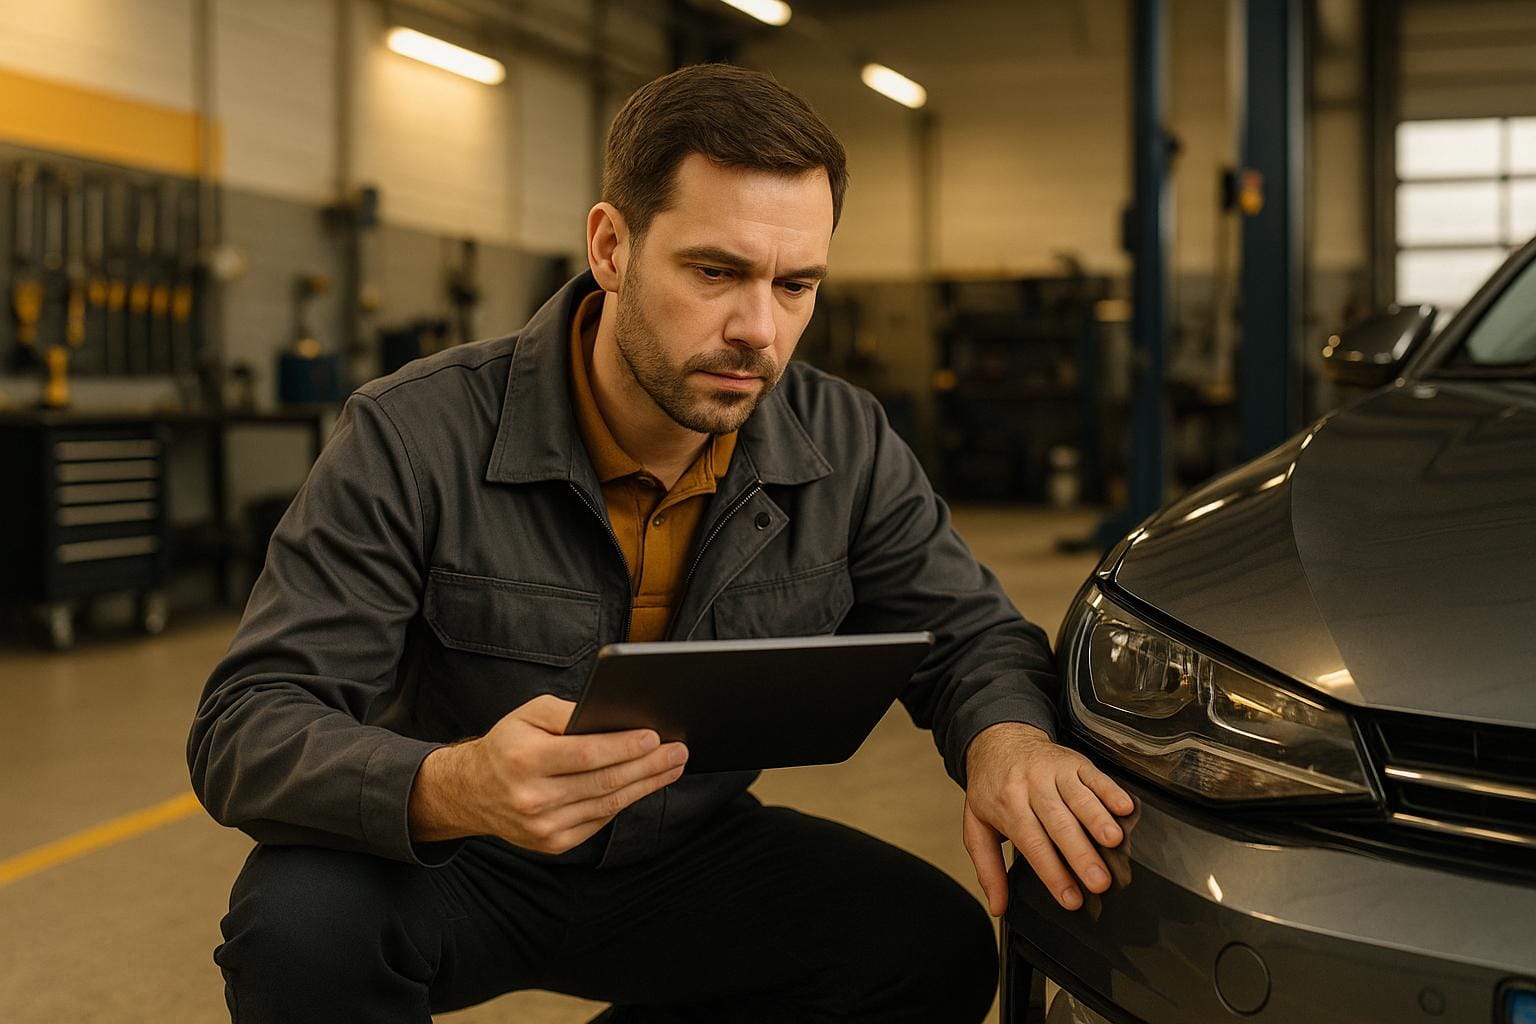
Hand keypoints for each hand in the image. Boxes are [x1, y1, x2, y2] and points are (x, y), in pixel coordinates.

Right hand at [409, 695, 687, 854]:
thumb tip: (613, 718)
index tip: (655, 737)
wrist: (472, 792)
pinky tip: (644, 785)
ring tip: (672, 767)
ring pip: (607, 805)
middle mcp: (532, 798)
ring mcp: (543, 826)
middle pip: (604, 782)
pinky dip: (624, 801)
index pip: (586, 755)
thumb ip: (567, 713)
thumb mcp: (528, 715)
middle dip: (648, 766)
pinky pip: (599, 820)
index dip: (624, 747)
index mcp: (524, 760)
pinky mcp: (553, 843)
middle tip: (679, 751)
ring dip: (646, 785)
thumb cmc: (507, 745)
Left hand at [962, 722, 1133, 915]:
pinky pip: (1095, 776)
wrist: (999, 740)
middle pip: (1058, 823)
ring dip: (1098, 820)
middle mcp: (1031, 787)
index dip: (1053, 873)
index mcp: (1007, 805)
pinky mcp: (1074, 762)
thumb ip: (988, 868)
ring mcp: (1054, 772)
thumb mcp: (977, 826)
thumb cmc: (992, 789)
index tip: (1071, 899)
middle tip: (1100, 882)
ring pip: (1079, 798)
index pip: (1032, 843)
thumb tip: (998, 907)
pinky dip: (1111, 791)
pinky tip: (1125, 807)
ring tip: (1114, 843)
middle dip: (1080, 854)